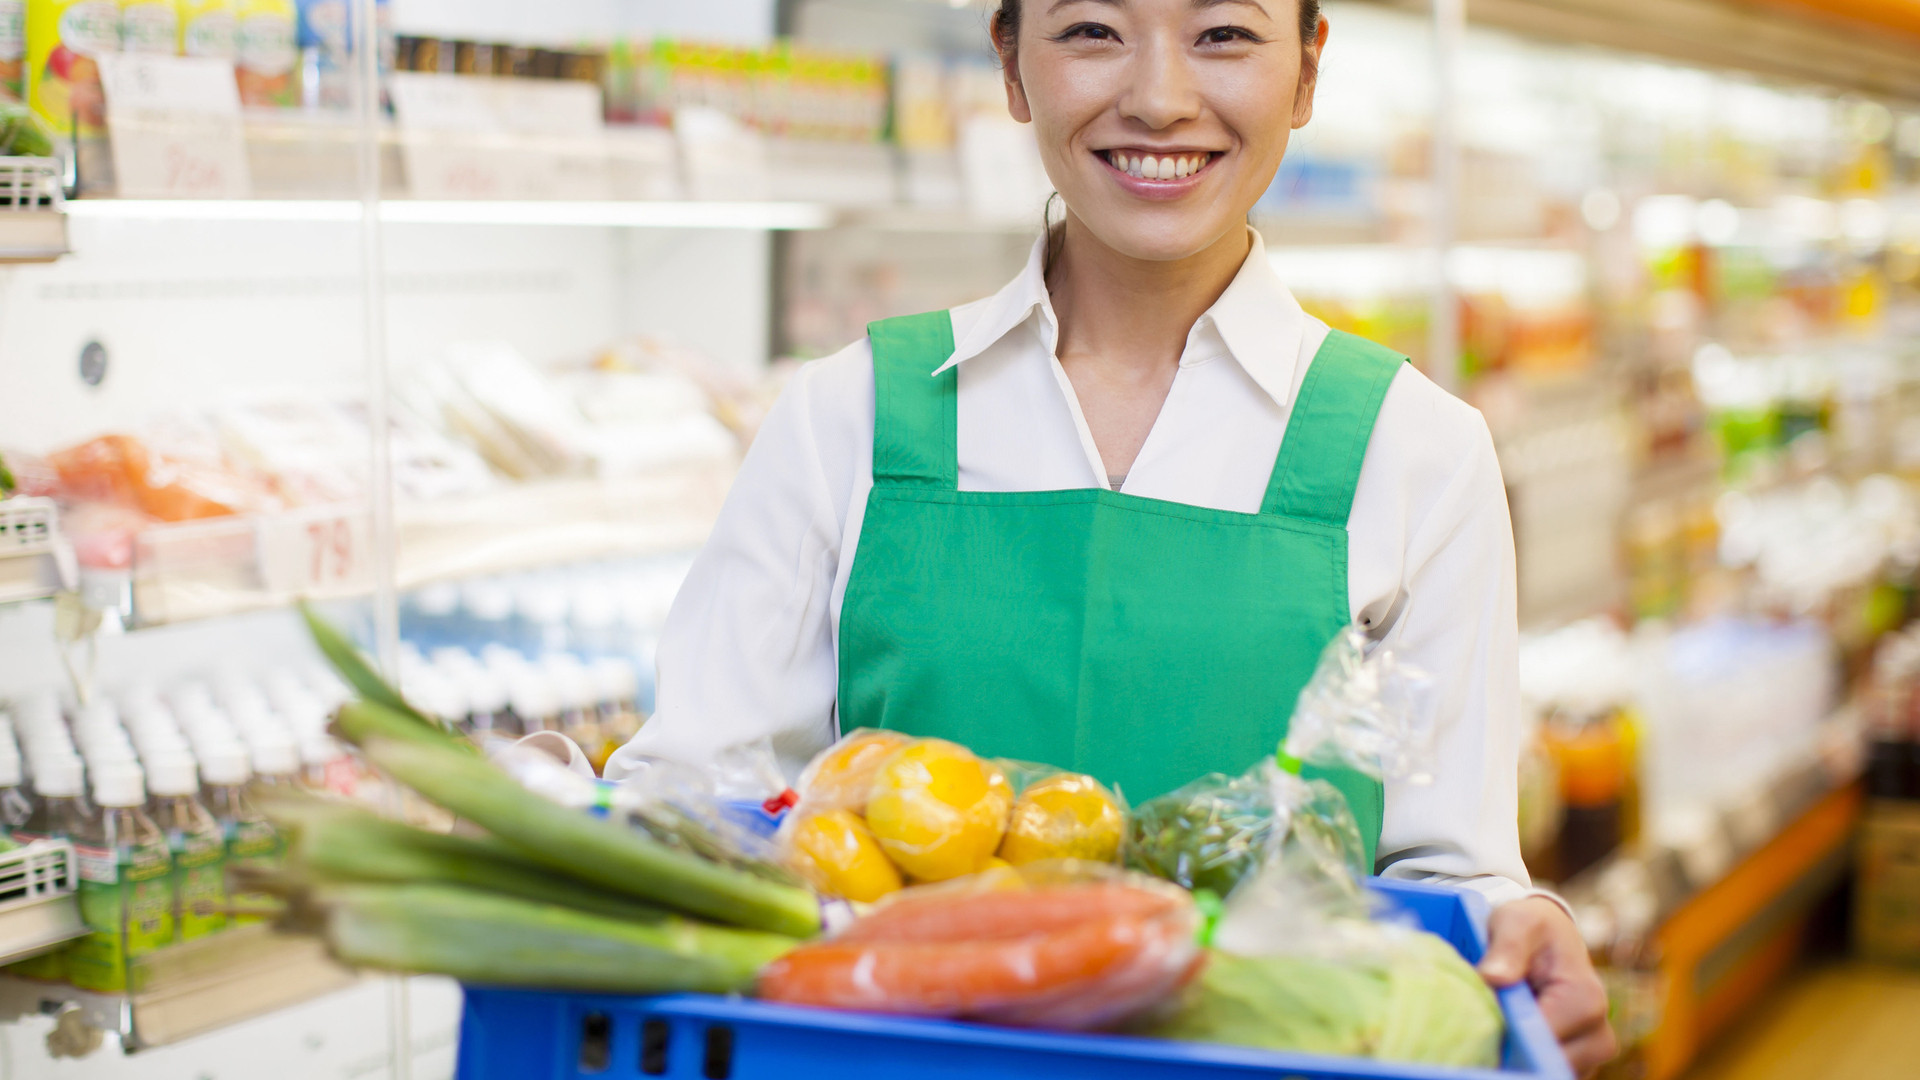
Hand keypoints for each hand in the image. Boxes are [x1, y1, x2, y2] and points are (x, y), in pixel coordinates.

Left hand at [1480, 896, 1616, 1077]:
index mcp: (1586, 1001)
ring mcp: (1589, 1056)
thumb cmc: (1531, 927)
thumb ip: (1507, 947)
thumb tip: (1495, 978)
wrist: (1548, 937)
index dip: (1504, 1037)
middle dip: (1508, 1054)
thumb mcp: (1516, 922)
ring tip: (1488, 1036)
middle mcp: (1598, 1036)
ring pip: (1543, 1073)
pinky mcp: (1575, 1064)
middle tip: (1476, 1035)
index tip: (1475, 1026)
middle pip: (1544, 1065)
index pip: (1541, 1040)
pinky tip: (1500, 1045)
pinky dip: (1520, 1065)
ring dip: (1513, 1061)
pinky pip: (1542, 1073)